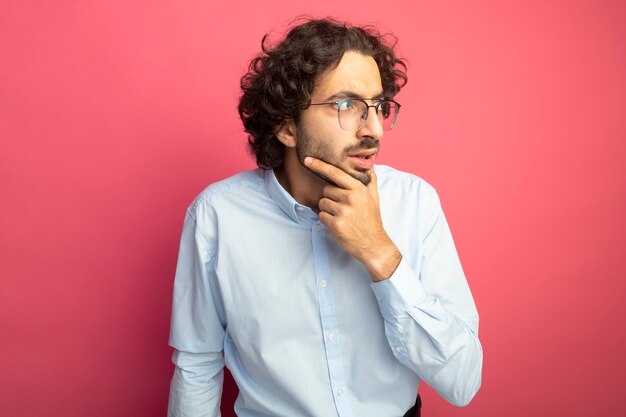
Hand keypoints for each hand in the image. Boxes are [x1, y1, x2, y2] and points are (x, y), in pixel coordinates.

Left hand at [304, 157, 400, 281]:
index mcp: (359, 189)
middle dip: (330, 197)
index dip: (320, 165)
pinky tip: (338, 224)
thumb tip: (369, 164)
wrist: (374, 244)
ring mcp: (343, 211)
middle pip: (326, 190)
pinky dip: (326, 220)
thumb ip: (370, 180)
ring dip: (327, 210)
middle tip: (342, 207)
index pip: (335, 173)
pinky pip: (321, 215)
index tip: (308, 159)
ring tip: (341, 216)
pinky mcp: (336, 224)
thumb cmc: (372, 219)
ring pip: (322, 203)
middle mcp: (351, 198)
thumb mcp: (374, 197)